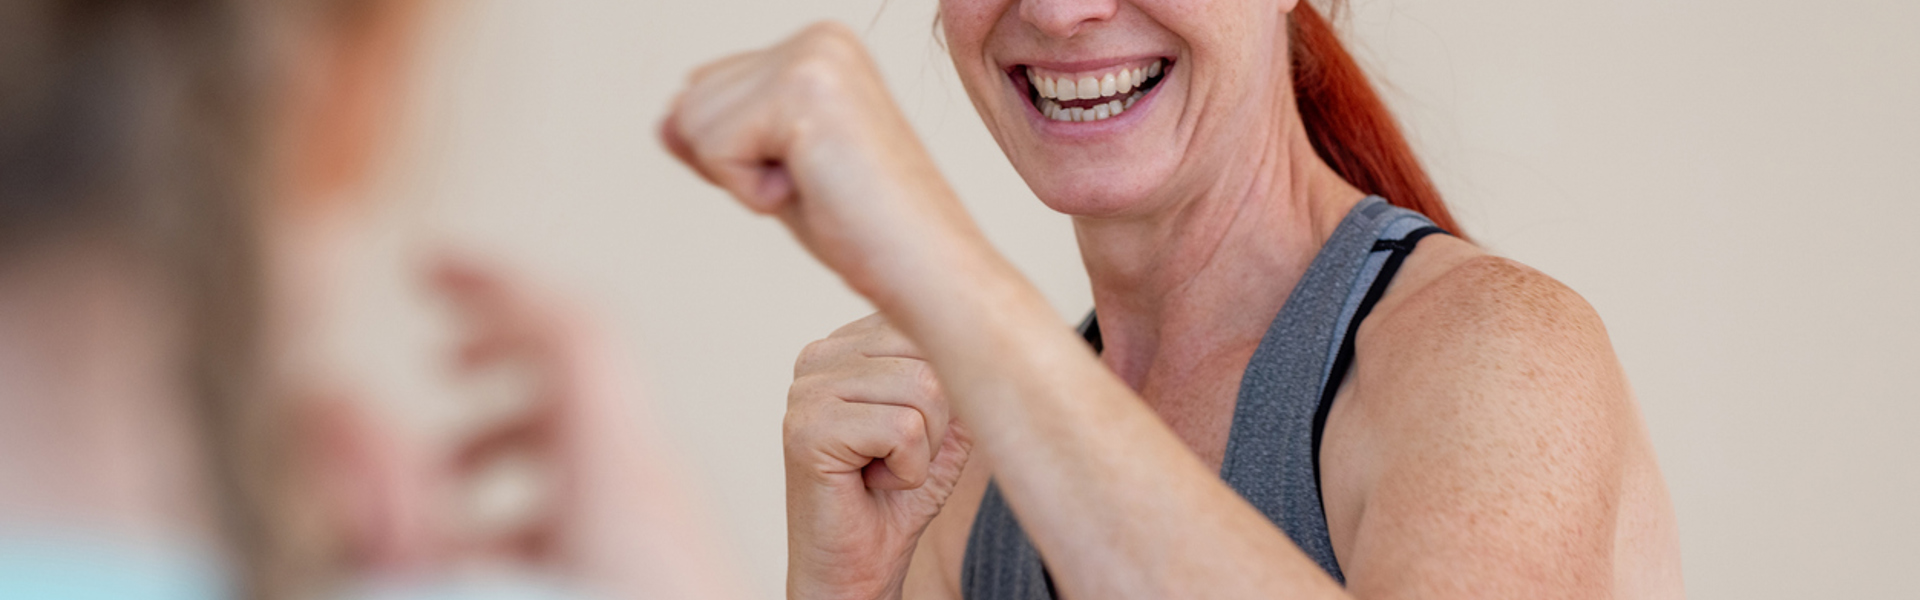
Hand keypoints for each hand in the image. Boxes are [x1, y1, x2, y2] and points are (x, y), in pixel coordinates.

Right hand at [431, 254, 742, 599]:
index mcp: (620, 473)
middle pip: (581, 375)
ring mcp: (673, 524)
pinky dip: (542, 498)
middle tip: (440, 359)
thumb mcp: (498, 582)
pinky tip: (494, 547)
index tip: (431, 268)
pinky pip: (610, 498)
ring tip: (445, 481)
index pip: (570, 332)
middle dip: (497, 354)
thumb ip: (416, 525)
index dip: (496, 286)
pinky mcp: (679, 564)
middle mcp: (656, 486)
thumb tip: (350, 461)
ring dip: (511, 438)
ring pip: (592, 442)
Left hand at [659, 22, 989, 311]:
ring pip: (693, 123)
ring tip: (817, 186)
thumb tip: (663, 121)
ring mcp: (814, 57)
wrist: (927, 270)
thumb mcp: (775, 172)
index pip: (704, 91)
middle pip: (690, 101)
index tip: (810, 176)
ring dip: (744, 179)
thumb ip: (720, 137)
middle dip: (736, 164)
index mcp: (819, 46)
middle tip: (815, 185)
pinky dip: (752, 191)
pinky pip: (715, 148)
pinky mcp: (804, 90)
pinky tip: (815, 190)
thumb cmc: (863, 230)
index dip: (738, 156)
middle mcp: (819, 36)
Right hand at [784, 313, 972, 599]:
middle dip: (938, 420)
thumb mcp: (944, 424)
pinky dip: (908, 470)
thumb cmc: (895, 500)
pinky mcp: (807, 429)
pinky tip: (874, 483)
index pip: (927, 325)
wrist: (856, 568)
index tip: (910, 434)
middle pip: (929, 356)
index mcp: (844, 345)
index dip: (945, 392)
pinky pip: (904, 430)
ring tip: (886, 469)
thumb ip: (956, 372)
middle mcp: (818, 357)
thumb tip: (987, 333)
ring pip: (923, 390)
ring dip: (924, 449)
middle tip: (899, 458)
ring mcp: (807, 390)